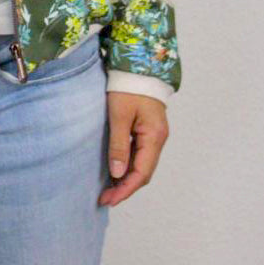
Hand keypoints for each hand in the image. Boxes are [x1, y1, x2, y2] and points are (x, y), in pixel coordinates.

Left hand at [99, 92, 168, 206]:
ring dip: (126, 178)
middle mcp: (158, 138)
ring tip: (108, 189)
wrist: (137, 64)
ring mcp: (154, 134)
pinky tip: (116, 170)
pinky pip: (140, 153)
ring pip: (142, 164)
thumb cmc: (127, 86)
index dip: (125, 189)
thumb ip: (119, 145)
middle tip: (105, 198)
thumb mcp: (119, 115)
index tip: (109, 200)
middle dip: (125, 187)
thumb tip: (117, 173)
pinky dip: (128, 165)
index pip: (142, 173)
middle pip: (144, 172)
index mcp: (154, 136)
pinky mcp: (148, 129)